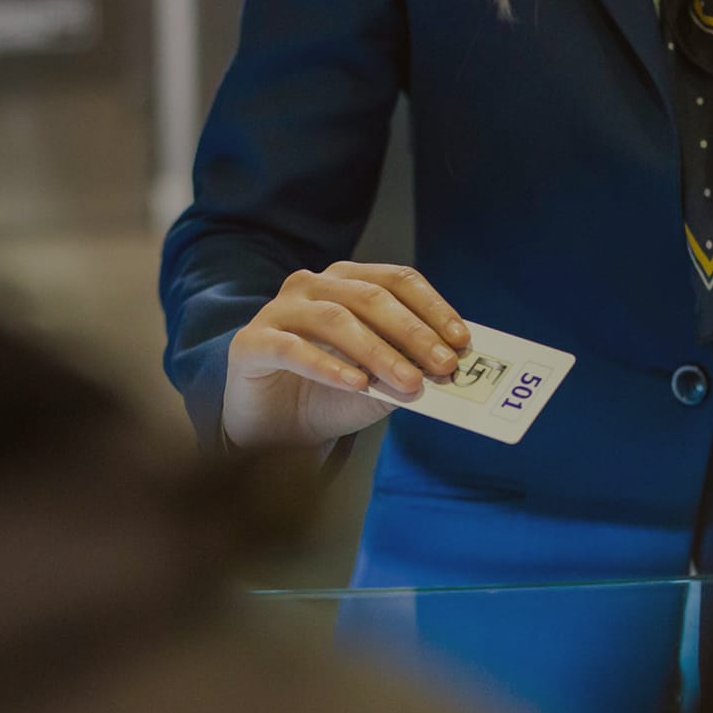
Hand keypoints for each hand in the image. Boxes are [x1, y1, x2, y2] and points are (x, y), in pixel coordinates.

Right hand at [221, 262, 469, 450]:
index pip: (397, 280)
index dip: (432, 308)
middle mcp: (312, 286)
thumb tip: (449, 366)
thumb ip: (408, 369)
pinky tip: (356, 384)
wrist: (274, 432)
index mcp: (347, 282)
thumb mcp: (380, 383)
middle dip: (412, 332)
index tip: (461, 340)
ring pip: (334, 320)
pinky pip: (292, 349)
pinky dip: (328, 366)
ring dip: (378, 351)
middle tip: (443, 365)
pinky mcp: (251, 344)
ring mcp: (278, 311)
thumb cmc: (329, 397)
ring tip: (408, 382)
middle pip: (369, 297)